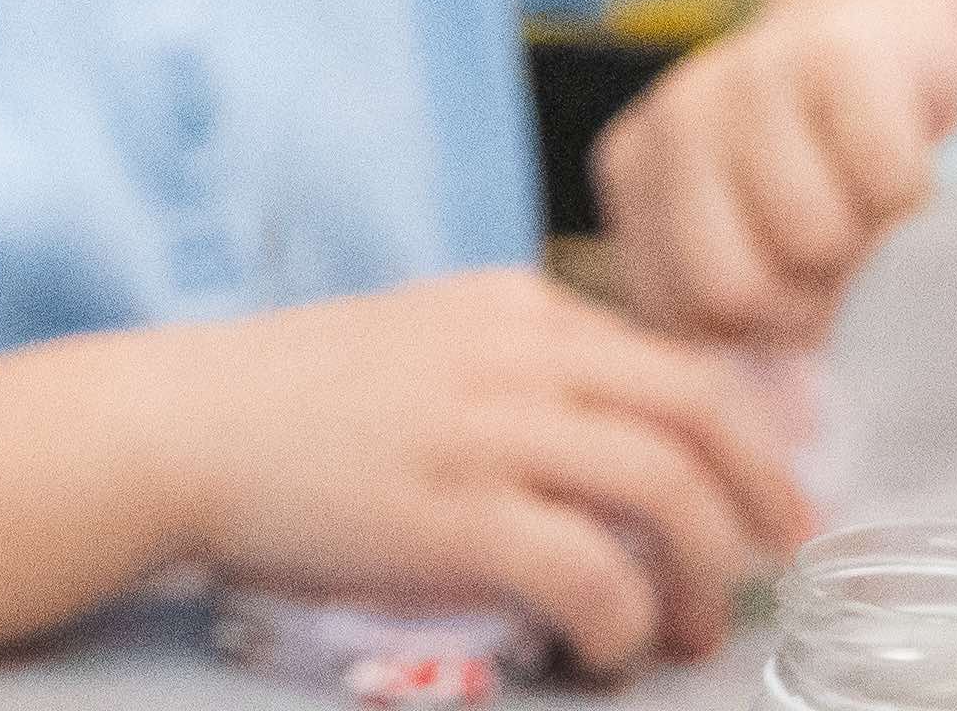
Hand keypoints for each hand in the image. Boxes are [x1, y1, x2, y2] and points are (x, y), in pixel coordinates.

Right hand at [122, 267, 819, 682]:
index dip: (752, 434)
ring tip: (695, 627)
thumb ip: (521, 367)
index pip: (681, 357)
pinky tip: (609, 648)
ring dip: (704, 574)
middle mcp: (519, 353)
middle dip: (763, 495)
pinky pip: (587, 571)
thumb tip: (623, 432)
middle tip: (775, 559)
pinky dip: (622, 619)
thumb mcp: (427, 340)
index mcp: (519, 308)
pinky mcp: (451, 514)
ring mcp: (486, 430)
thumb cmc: (294, 398)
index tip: (774, 492)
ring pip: (665, 490)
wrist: (180, 423)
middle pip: (703, 411)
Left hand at [595, 0, 956, 344]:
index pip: (679, 323)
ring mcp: (750, 76)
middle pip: (736, 290)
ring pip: (815, 239)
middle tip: (838, 267)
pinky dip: (913, 196)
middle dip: (809, 305)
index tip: (795, 308)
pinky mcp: (838, 55)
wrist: (879, 19)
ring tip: (864, 210)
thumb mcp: (743, 231)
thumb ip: (725, 316)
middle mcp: (674, 117)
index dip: (754, 344)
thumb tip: (765, 428)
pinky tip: (896, 156)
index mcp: (634, 172)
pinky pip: (889, 184)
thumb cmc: (815, 158)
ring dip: (866, 248)